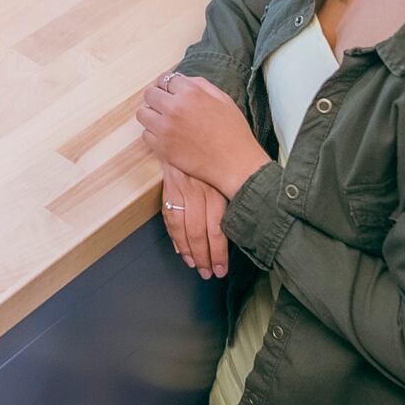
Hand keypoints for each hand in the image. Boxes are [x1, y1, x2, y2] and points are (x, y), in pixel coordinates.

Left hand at [137, 72, 268, 201]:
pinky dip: (153, 134)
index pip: (166, 79)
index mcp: (191, 93)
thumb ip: (200, 85)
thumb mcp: (223, 99)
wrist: (235, 164)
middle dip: (157, 97)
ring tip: (163, 120)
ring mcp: (166, 128)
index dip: (168, 84)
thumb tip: (182, 79)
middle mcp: (174, 108)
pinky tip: (166, 135)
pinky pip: (145, 134)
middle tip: (165, 104)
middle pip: (150, 93)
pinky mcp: (162, 147)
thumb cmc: (234, 132)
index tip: (170, 90)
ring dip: (151, 114)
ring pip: (143, 113)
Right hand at [161, 165, 230, 279]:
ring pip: (182, 228)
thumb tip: (235, 231)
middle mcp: (198, 191)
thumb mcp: (228, 175)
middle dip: (204, 257)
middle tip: (209, 273)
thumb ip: (231, 201)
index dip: (218, 254)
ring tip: (194, 265)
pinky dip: (174, 235)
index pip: (217, 230)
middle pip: (199, 233)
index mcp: (217, 190)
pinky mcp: (169, 188)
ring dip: (187, 250)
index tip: (222, 269)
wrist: (191, 131)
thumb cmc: (217, 156)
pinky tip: (180, 249)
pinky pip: (170, 216)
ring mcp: (181, 190)